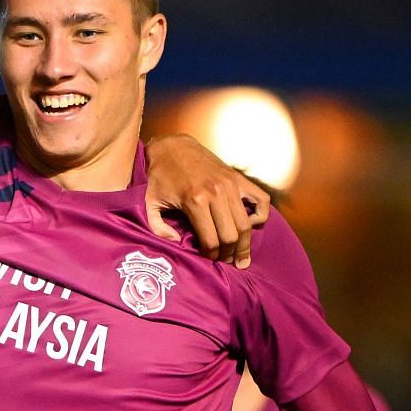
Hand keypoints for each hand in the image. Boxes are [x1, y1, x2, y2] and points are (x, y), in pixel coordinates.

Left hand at [142, 133, 269, 267]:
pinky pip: (261, 200)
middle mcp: (216, 193)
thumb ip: (157, 227)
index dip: (212, 256)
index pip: (212, 240)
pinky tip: (250, 225)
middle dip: (229, 254)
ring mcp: (231, 185)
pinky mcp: (238, 178)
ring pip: (246, 224)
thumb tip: (176, 242)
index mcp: (195, 201)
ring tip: (241, 257)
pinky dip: (260, 215)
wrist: (172, 147)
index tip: (209, 260)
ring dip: (244, 244)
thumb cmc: (159, 177)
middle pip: (232, 235)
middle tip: (226, 263)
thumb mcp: (149, 202)